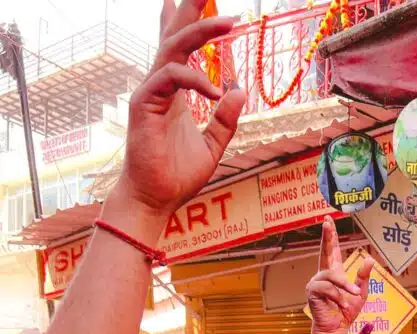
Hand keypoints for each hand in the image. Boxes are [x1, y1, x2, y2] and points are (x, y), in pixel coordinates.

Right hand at [108, 0, 244, 239]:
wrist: (157, 199)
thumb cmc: (178, 176)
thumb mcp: (213, 146)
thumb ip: (226, 119)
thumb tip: (239, 91)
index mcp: (175, 92)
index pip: (181, 48)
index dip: (190, 21)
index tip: (208, 2)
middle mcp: (162, 85)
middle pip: (174, 35)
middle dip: (191, 8)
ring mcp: (151, 91)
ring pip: (174, 47)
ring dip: (202, 30)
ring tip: (231, 22)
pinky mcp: (144, 103)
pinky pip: (171, 77)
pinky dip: (196, 80)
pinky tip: (217, 92)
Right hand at [307, 217, 373, 333]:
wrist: (336, 330)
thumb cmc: (347, 313)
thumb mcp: (360, 293)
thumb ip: (363, 277)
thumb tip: (369, 259)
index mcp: (333, 273)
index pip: (331, 250)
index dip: (330, 236)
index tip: (328, 220)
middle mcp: (323, 275)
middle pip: (324, 252)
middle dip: (326, 237)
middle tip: (327, 222)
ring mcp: (316, 283)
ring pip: (332, 276)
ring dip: (345, 286)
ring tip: (354, 296)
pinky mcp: (312, 292)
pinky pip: (328, 288)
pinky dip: (338, 296)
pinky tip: (343, 305)